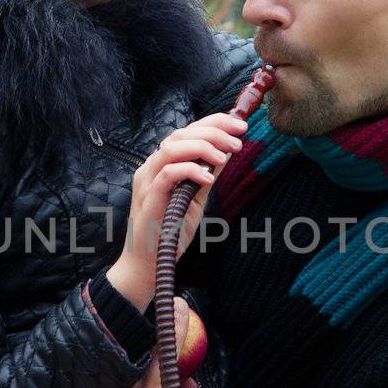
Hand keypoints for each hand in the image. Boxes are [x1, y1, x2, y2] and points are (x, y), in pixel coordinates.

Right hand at [106, 111, 246, 310]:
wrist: (149, 264)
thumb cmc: (170, 231)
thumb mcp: (195, 197)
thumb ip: (208, 174)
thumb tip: (228, 151)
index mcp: (162, 164)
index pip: (186, 132)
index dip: (214, 123)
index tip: (240, 126)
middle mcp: (151, 168)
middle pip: (180, 134)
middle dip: (213, 131)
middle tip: (238, 140)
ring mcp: (147, 182)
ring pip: (171, 148)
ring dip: (203, 147)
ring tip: (226, 156)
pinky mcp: (149, 199)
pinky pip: (168, 174)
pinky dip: (191, 170)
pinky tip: (209, 178)